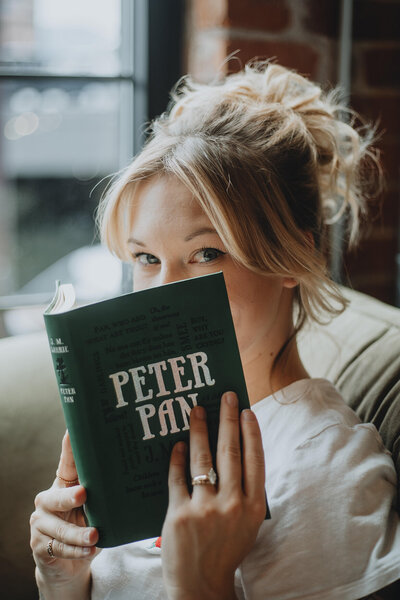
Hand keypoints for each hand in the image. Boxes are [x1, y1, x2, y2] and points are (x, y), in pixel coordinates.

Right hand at [30, 431, 98, 592]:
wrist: (67, 563)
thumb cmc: (86, 525)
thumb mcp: (95, 507)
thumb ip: (104, 493)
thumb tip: (136, 475)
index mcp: (63, 484)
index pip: (66, 463)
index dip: (69, 447)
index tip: (72, 430)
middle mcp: (47, 500)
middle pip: (58, 496)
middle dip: (70, 496)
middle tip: (84, 494)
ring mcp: (40, 522)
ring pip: (60, 528)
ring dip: (79, 533)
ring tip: (95, 536)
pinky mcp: (39, 544)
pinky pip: (59, 547)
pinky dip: (76, 551)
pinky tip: (90, 551)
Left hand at [161, 392, 265, 599]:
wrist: (202, 586)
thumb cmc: (226, 550)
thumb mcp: (247, 524)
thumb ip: (244, 492)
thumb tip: (236, 451)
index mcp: (254, 507)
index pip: (255, 460)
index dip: (251, 432)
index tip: (247, 410)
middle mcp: (232, 506)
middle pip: (230, 452)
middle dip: (228, 420)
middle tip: (225, 396)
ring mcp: (205, 510)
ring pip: (203, 459)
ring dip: (200, 430)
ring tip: (196, 410)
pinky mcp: (180, 515)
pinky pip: (178, 478)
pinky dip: (177, 458)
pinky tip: (177, 444)